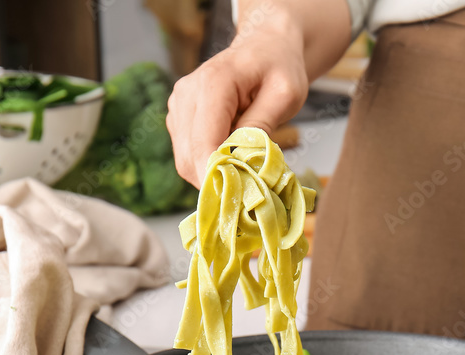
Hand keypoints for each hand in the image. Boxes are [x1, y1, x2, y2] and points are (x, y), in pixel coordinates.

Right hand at [167, 13, 308, 186]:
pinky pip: (187, 154)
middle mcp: (186, 94)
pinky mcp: (179, 118)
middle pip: (188, 157)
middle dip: (216, 180)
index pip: (203, 143)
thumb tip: (243, 161)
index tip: (241, 197)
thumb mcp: (286, 95)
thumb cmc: (279, 67)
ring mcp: (178, 106)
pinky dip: (208, 164)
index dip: (218, 176)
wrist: (265, 46)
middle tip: (249, 192)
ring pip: (184, 161)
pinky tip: (232, 158)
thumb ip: (263, 125)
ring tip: (244, 172)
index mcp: (212, 84)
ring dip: (212, 174)